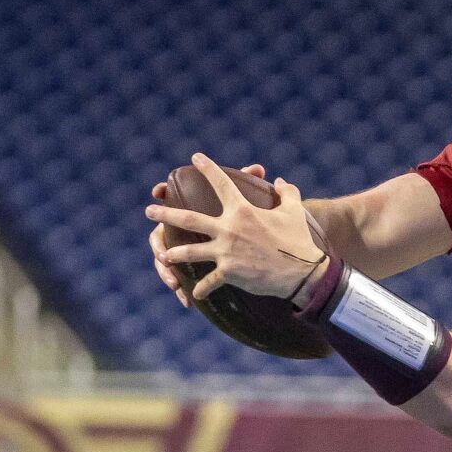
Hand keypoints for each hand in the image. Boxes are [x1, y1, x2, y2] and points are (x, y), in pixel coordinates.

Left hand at [146, 155, 321, 300]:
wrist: (302, 272)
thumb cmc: (299, 240)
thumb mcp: (294, 212)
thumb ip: (287, 193)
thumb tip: (280, 181)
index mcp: (243, 211)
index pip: (221, 183)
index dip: (207, 168)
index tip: (195, 158)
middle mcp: (229, 229)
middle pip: (189, 220)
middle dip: (165, 214)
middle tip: (149, 211)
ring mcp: (226, 252)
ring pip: (191, 251)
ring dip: (174, 253)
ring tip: (164, 255)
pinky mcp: (229, 273)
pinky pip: (210, 281)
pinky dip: (202, 289)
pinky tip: (195, 294)